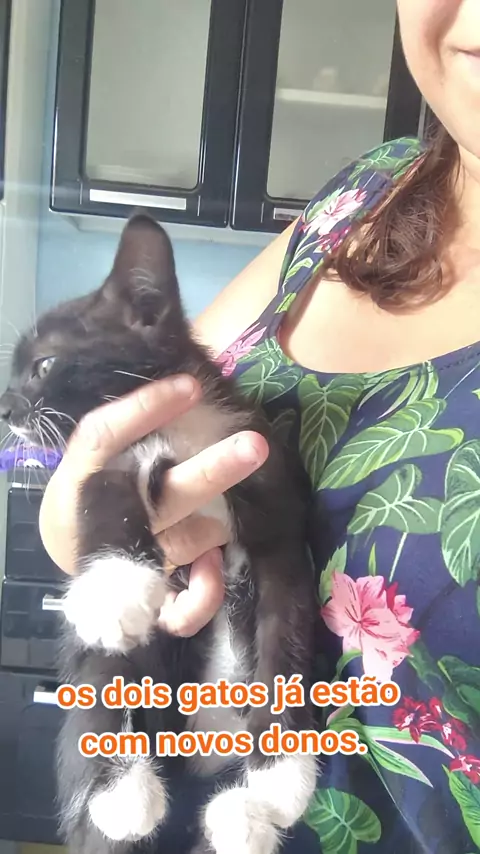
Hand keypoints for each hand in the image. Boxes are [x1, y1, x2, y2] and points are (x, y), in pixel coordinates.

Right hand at [39, 375, 267, 636]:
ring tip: (231, 507)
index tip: (191, 385)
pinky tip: (216, 569)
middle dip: (211, 472)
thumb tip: (191, 383)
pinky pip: (180, 608)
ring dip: (216, 525)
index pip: (106, 437)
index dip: (146, 409)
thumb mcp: (97, 446)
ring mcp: (130, 557)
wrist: (68, 539)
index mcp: (84, 474)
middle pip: (163, 495)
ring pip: (182, 544)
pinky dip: (202, 596)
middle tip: (255, 445)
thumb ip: (135, 421)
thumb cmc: (95, 478)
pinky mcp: (148, 591)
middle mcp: (110, 517)